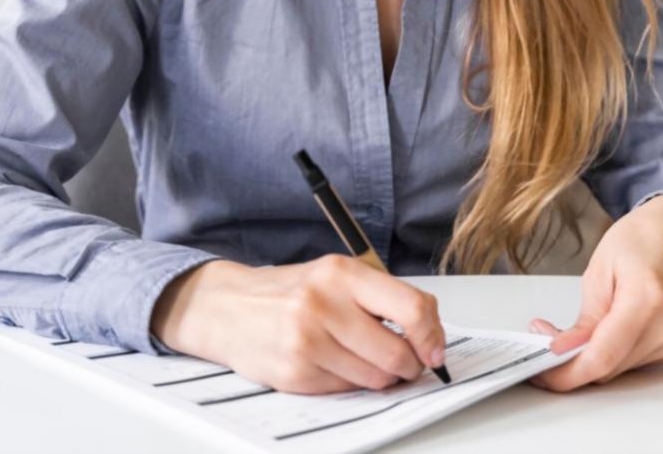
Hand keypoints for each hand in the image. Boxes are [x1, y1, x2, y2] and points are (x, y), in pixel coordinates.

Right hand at [151, 255, 447, 393]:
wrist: (227, 308)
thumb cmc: (290, 292)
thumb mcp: (336, 276)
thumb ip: (383, 298)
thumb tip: (430, 336)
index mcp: (341, 273)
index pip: (411, 307)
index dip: (432, 336)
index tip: (435, 350)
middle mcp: (323, 304)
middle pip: (396, 353)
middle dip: (408, 364)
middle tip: (405, 361)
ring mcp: (306, 342)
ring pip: (375, 378)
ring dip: (379, 376)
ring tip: (360, 357)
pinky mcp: (295, 374)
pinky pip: (347, 390)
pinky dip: (349, 382)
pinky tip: (331, 363)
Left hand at [529, 195, 662, 390]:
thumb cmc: (642, 238)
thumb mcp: (600, 268)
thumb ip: (586, 316)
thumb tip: (564, 351)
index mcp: (648, 297)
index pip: (603, 356)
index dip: (568, 372)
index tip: (543, 370)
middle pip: (611, 367)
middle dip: (574, 362)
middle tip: (547, 339)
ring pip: (621, 368)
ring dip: (593, 358)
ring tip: (576, 330)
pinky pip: (635, 362)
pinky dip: (613, 354)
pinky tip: (604, 331)